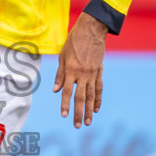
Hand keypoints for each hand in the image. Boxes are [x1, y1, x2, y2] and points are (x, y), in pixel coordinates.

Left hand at [53, 12, 106, 127]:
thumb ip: (59, 74)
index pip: (67, 91)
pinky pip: (99, 88)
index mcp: (71, 70)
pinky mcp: (99, 71)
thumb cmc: (73, 41)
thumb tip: (55, 90)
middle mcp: (82, 74)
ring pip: (91, 95)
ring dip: (90, 110)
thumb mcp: (62, 56)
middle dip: (79, 113)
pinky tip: (97, 108)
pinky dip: (98, 99)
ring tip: (88, 122)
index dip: (65, 104)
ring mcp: (92, 73)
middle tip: (78, 126)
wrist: (92, 30)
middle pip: (81, 97)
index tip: (64, 115)